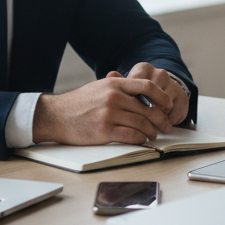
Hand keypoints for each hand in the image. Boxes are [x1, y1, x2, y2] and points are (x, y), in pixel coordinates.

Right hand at [32, 71, 178, 145]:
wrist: (56, 115)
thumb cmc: (79, 102)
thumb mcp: (99, 86)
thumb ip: (119, 86)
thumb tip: (141, 90)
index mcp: (115, 84)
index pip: (147, 86)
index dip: (162, 96)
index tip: (168, 104)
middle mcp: (114, 97)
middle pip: (147, 108)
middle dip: (161, 119)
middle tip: (166, 125)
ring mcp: (109, 114)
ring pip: (141, 124)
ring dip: (151, 131)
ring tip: (154, 134)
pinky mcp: (104, 131)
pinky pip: (130, 136)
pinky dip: (140, 139)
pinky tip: (143, 140)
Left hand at [114, 62, 189, 125]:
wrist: (162, 93)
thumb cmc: (140, 94)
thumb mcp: (126, 88)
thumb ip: (118, 83)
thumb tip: (111, 74)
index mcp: (143, 69)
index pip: (136, 87)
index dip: (132, 103)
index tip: (128, 112)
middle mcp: (159, 73)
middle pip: (149, 98)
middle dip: (144, 113)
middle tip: (139, 123)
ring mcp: (172, 83)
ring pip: (162, 106)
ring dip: (156, 118)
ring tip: (151, 124)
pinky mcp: (183, 96)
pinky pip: (173, 113)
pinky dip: (167, 121)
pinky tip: (162, 121)